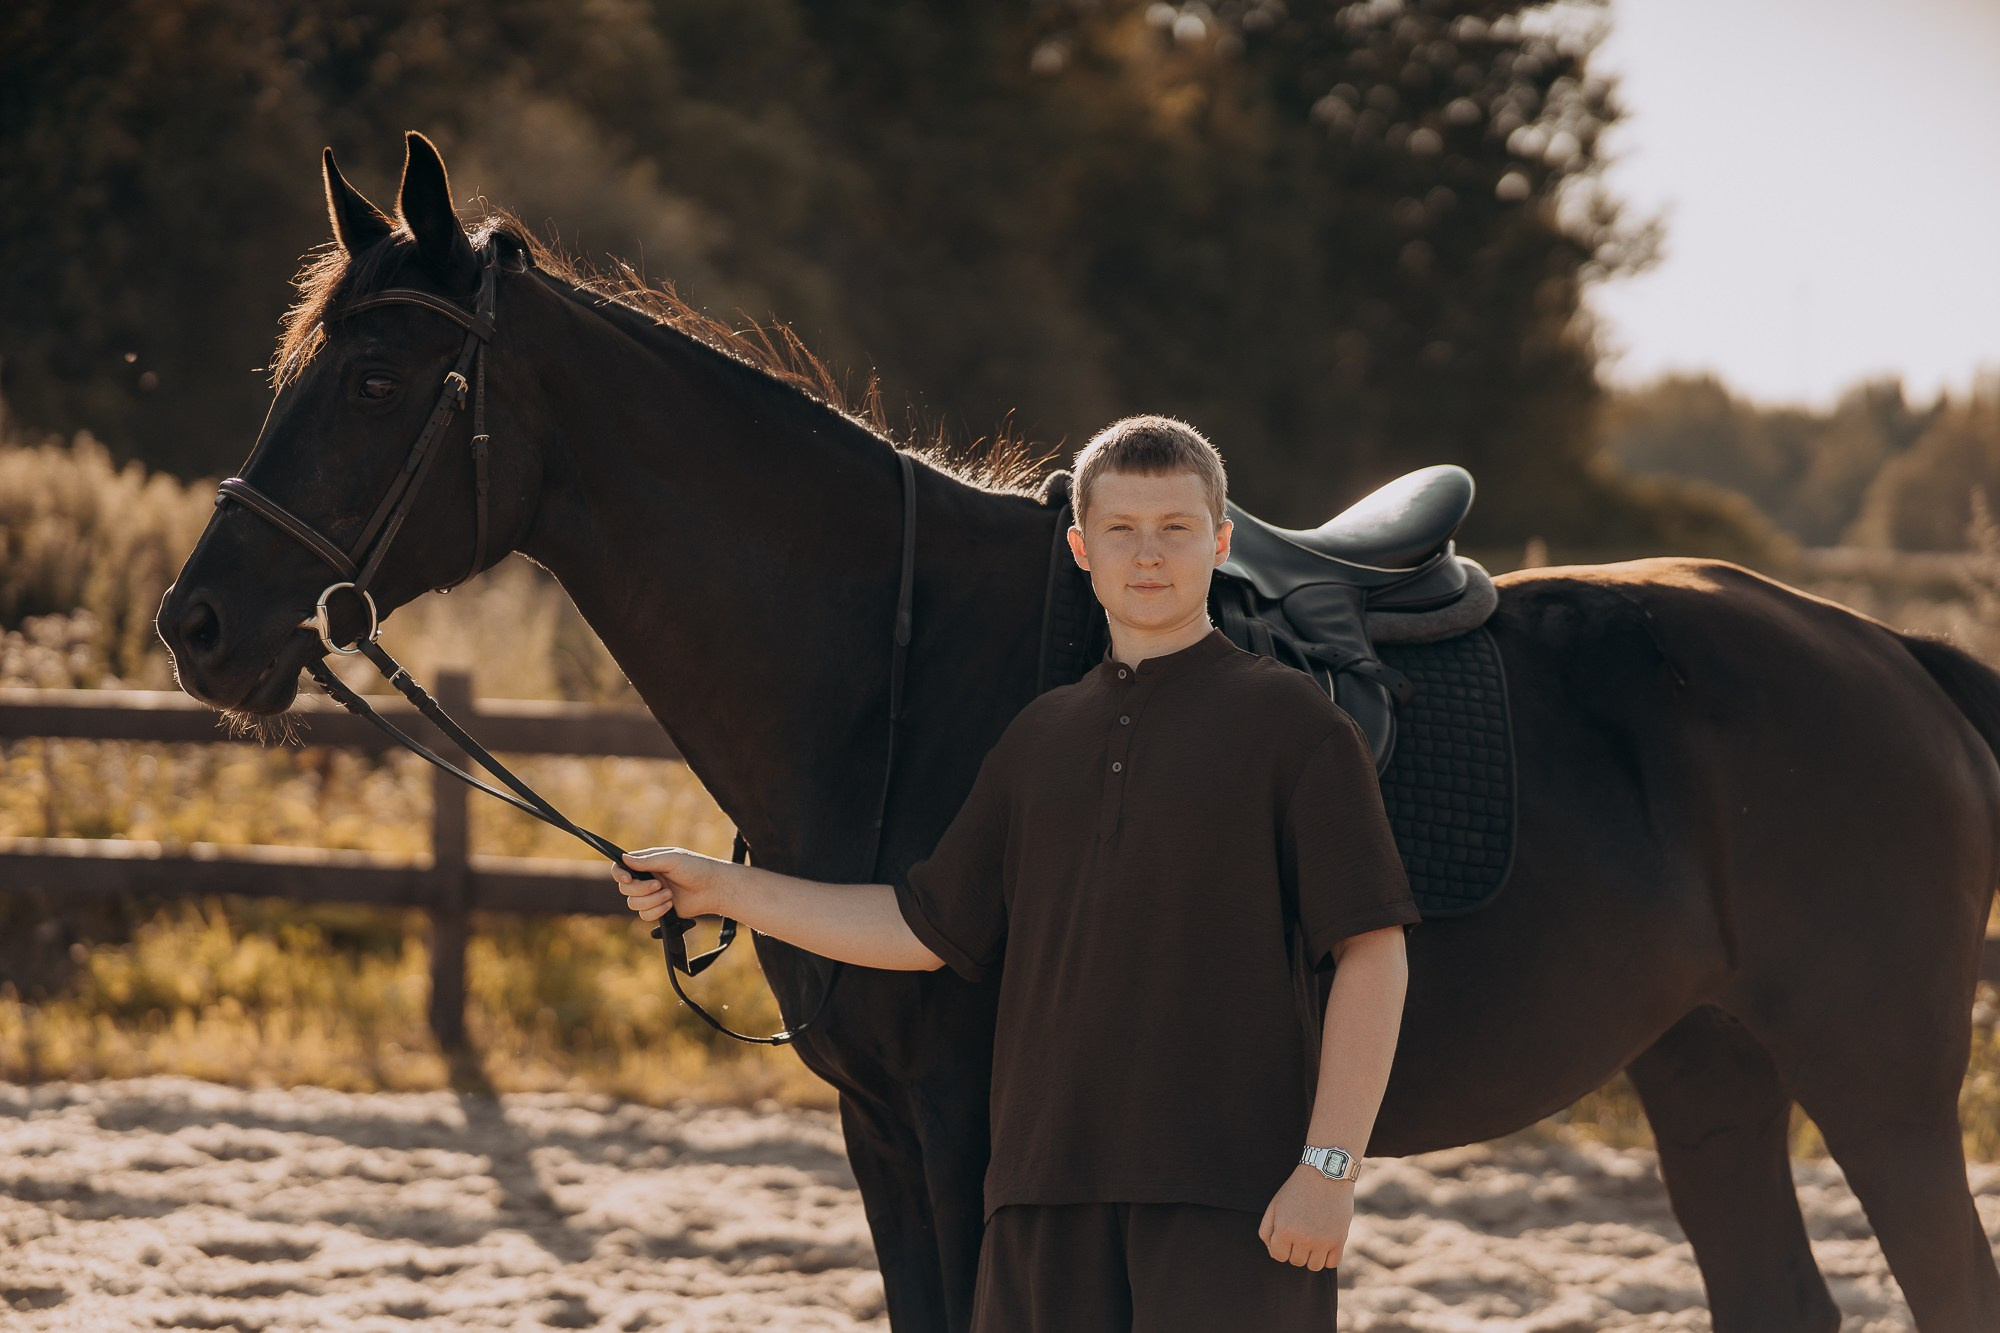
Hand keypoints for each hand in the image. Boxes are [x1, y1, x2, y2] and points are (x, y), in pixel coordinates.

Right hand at [614, 846, 731, 921]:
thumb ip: (647, 861)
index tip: (628, 879)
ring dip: (651, 901)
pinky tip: (670, 905)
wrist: (713, 889)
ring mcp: (651, 895)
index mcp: (647, 862)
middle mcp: (646, 878)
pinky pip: (645, 915)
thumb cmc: (696, 868)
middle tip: (659, 885)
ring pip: (633, 904)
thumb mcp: (672, 860)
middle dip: (641, 889)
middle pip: (625, 888)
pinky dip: (656, 911)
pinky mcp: (658, 909)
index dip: (620, 874)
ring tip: (669, 895)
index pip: (621, 867)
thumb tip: (624, 859)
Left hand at [1257, 1164, 1354, 1270]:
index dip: (1281, 1246)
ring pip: (1313, 1266)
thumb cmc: (1297, 1189)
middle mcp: (1303, 1239)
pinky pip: (1332, 1263)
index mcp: (1284, 1230)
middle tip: (1301, 1232)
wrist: (1326, 1173)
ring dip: (1311, 1256)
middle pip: (1296, 1261)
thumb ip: (1267, 1230)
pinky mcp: (1339, 1240)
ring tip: (1313, 1238)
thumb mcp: (1274, 1205)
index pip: (1278, 1256)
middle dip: (1296, 1249)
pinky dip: (1328, 1257)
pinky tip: (1325, 1242)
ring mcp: (1323, 1241)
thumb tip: (1273, 1251)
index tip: (1287, 1235)